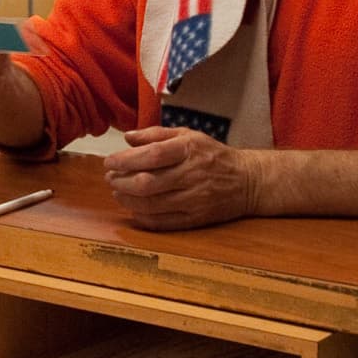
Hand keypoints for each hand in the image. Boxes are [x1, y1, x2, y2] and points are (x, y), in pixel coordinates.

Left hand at [102, 127, 270, 230]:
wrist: (248, 181)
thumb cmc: (213, 155)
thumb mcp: (189, 136)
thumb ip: (156, 134)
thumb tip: (127, 137)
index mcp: (189, 150)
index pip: (151, 155)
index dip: (125, 160)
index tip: (109, 162)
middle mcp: (192, 175)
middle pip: (147, 183)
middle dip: (121, 182)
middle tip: (110, 178)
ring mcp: (194, 199)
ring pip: (151, 204)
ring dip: (127, 199)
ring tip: (117, 192)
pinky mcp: (196, 219)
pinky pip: (162, 222)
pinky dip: (142, 217)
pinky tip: (133, 208)